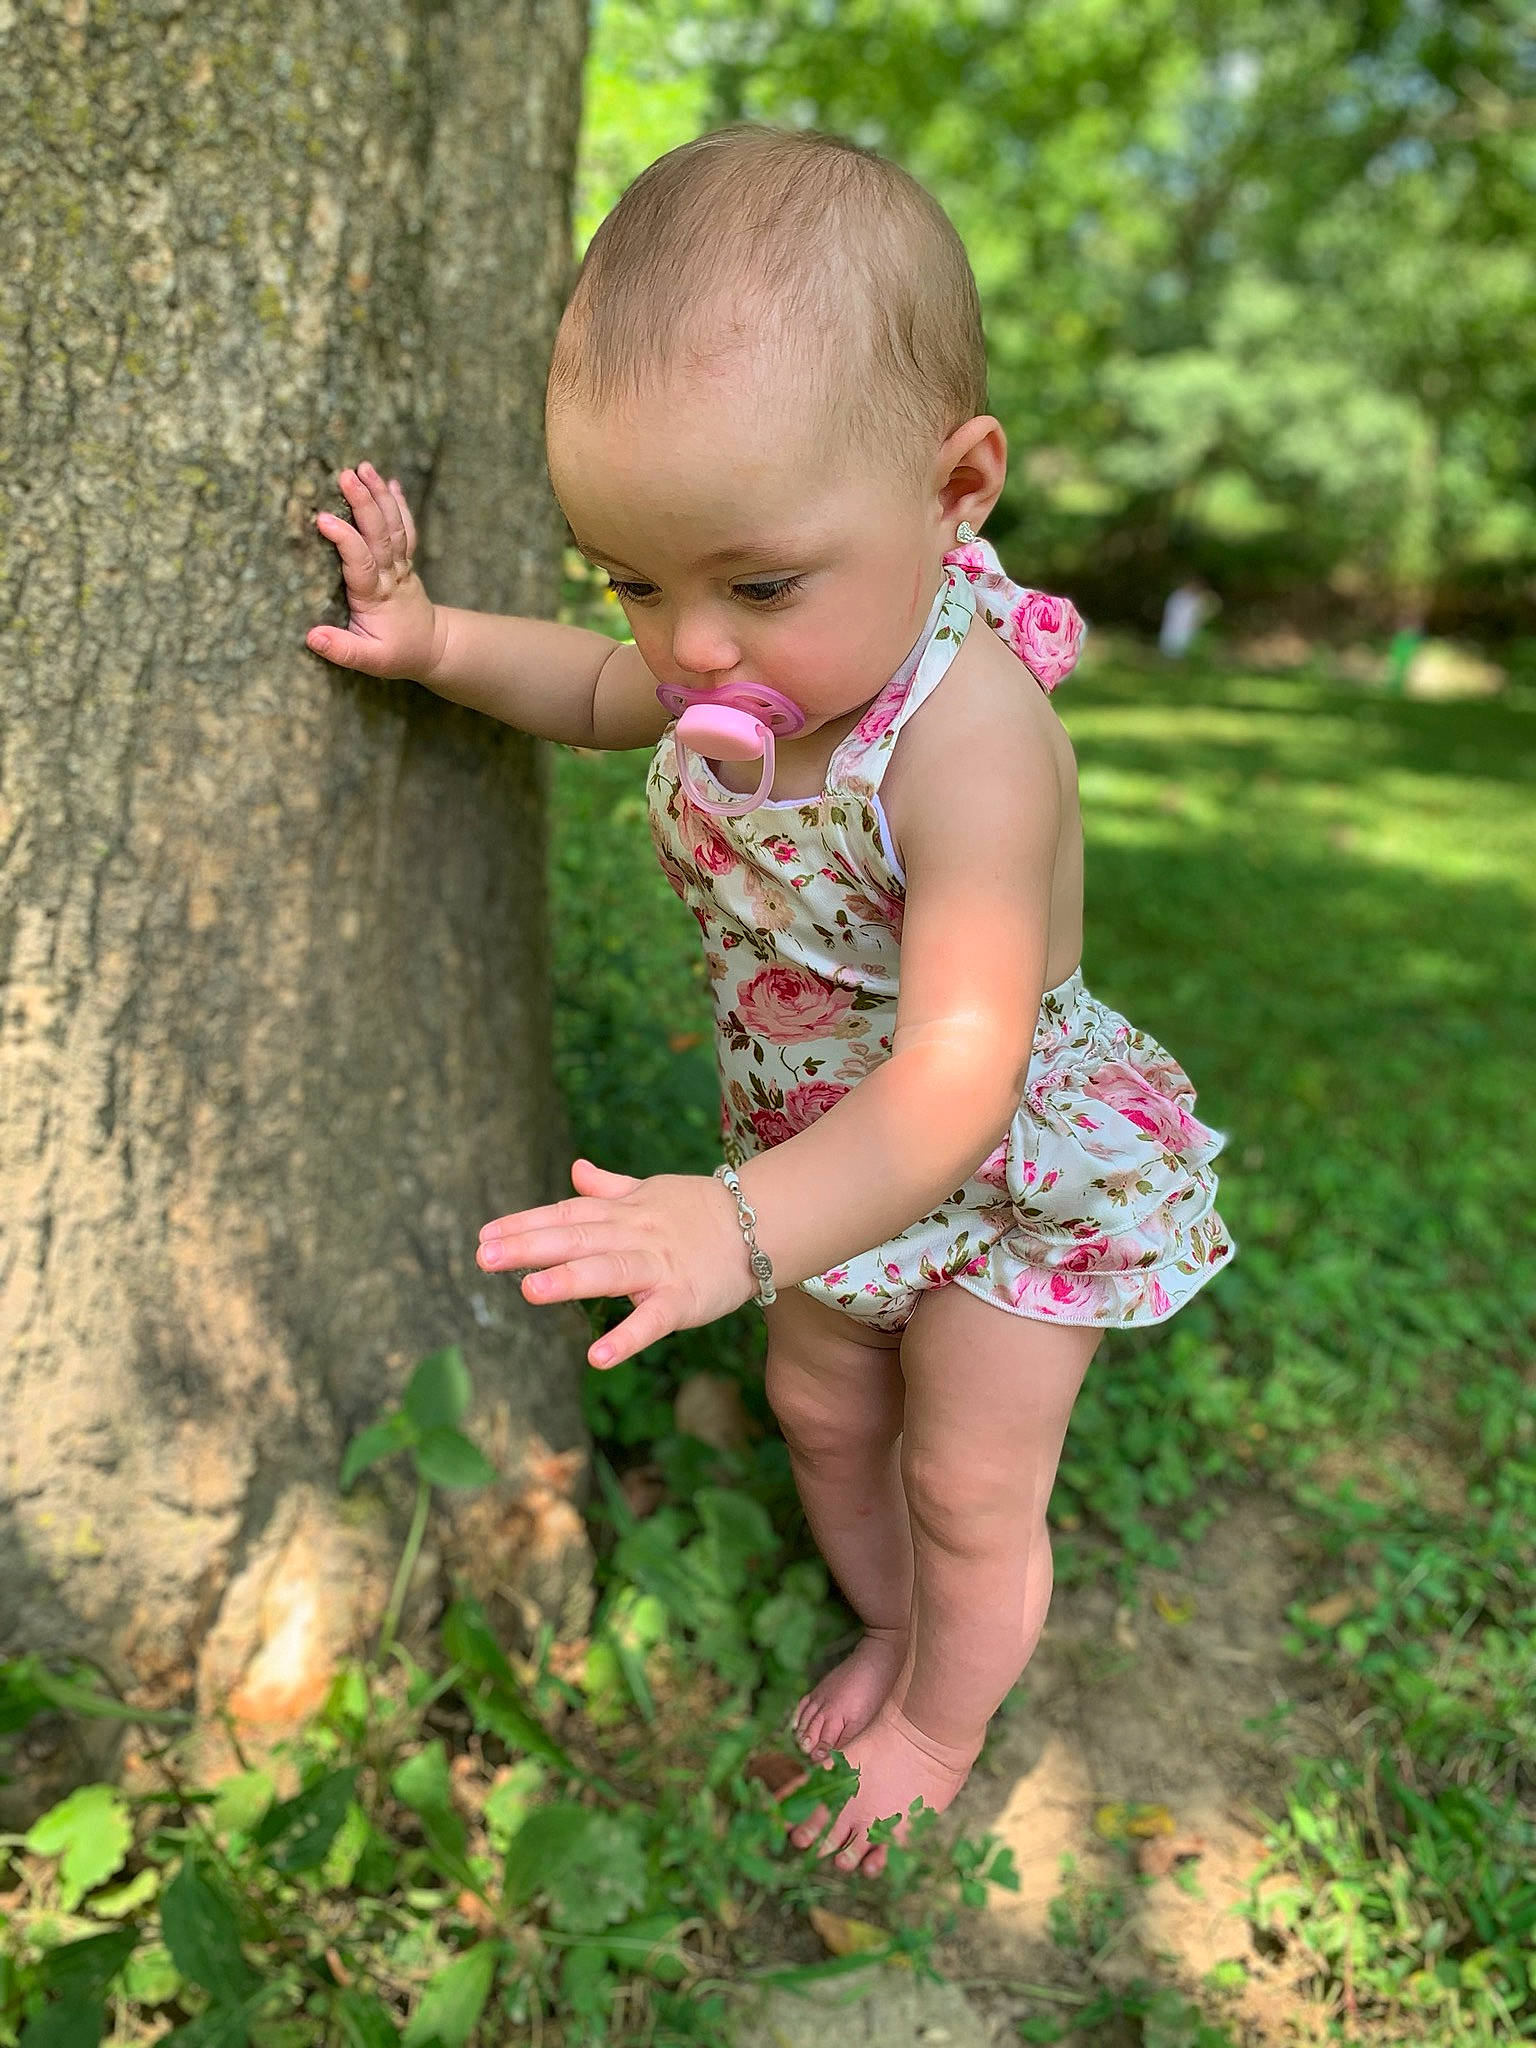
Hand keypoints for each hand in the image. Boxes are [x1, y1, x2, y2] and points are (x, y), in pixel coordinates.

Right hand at [306, 461, 439, 681]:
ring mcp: (401, 566)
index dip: (345, 540)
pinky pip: (405, 529)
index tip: (323, 519)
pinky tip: (389, 482)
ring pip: (394, 526)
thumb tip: (312, 636)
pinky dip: (399, 504)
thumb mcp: (369, 661)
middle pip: (379, 535)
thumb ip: (342, 649)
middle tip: (345, 475)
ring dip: (379, 495)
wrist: (433, 648)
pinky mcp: (405, 561)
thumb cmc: (397, 654)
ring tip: (364, 467)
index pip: (360, 562)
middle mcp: (391, 576)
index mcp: (376, 597)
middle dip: (364, 503)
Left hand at [477, 1157, 758, 1368]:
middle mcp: (634, 1236)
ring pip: (608, 1272)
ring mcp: (658, 1268)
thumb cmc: (700, 1211)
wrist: (762, 1224)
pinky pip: (652, 1320)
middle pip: (576, 1239)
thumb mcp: (652, 1192)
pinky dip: (626, 1338)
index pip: (565, 1215)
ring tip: (528, 1291)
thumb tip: (575, 1170)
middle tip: (485, 1256)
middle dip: (529, 1247)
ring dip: (569, 1281)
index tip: (484, 1234)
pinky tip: (597, 1356)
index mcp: (622, 1213)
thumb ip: (609, 1188)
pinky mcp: (683, 1300)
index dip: (525, 1224)